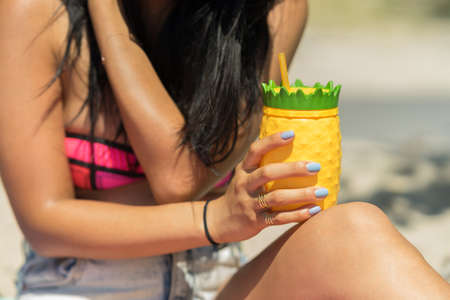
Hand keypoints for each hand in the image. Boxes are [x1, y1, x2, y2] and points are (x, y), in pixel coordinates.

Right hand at [208, 131, 325, 242]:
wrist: (218, 221)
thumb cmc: (240, 194)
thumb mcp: (245, 176)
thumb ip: (262, 166)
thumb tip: (294, 149)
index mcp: (243, 170)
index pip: (255, 150)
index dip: (272, 140)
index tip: (292, 133)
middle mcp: (244, 184)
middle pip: (268, 173)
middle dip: (293, 169)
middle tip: (315, 166)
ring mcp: (249, 204)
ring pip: (277, 197)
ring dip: (301, 194)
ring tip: (322, 191)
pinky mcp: (255, 222)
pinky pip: (279, 218)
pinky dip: (298, 214)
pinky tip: (315, 210)